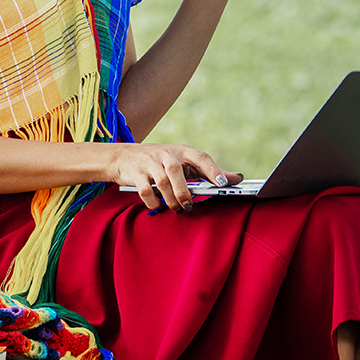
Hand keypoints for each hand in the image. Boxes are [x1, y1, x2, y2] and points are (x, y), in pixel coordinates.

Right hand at [116, 143, 233, 212]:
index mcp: (182, 151)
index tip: (223, 183)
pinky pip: (145, 190)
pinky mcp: (135, 174)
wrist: (122, 156)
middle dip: (184, 191)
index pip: (200, 157)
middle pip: (176, 171)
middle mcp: (165, 154)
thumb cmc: (160, 161)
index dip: (212, 170)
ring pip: (162, 182)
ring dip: (171, 199)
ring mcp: (149, 163)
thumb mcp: (183, 162)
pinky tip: (158, 206)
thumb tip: (236, 178)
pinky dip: (153, 201)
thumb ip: (207, 170)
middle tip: (189, 206)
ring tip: (177, 208)